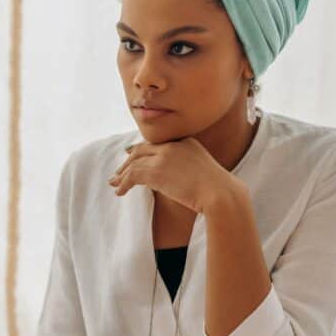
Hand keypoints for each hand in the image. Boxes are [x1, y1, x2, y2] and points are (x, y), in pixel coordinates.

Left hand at [108, 137, 237, 212]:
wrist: (220, 194)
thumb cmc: (219, 190)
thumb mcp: (206, 172)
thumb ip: (192, 169)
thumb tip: (185, 180)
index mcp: (186, 142)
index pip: (157, 143)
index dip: (142, 149)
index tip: (131, 153)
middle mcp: (173, 145)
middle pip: (142, 149)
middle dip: (128, 161)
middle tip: (119, 171)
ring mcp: (164, 157)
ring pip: (135, 163)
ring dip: (122, 175)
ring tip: (114, 184)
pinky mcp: (156, 171)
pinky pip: (133, 176)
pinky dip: (123, 183)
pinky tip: (120, 192)